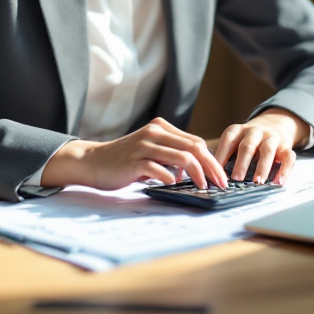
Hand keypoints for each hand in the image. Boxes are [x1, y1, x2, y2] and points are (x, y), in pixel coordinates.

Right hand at [40, 117, 228, 190]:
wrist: (93, 162)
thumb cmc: (124, 160)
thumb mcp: (151, 150)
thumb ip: (171, 153)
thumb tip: (200, 167)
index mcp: (161, 127)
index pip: (196, 141)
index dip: (212, 159)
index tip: (221, 176)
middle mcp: (154, 132)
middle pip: (194, 147)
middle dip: (211, 167)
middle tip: (220, 183)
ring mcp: (144, 145)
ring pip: (182, 156)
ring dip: (197, 173)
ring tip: (202, 186)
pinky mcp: (134, 160)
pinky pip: (160, 168)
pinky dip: (171, 177)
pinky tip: (174, 184)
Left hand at [216, 108, 307, 184]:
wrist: (275, 124)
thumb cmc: (248, 139)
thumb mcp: (235, 141)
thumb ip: (225, 155)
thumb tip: (212, 176)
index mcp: (238, 130)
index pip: (228, 140)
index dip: (221, 155)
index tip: (215, 172)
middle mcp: (255, 132)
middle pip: (247, 146)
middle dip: (242, 163)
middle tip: (236, 178)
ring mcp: (271, 138)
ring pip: (268, 150)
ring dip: (262, 167)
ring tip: (257, 182)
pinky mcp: (286, 147)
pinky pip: (289, 157)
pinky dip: (285, 170)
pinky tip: (279, 182)